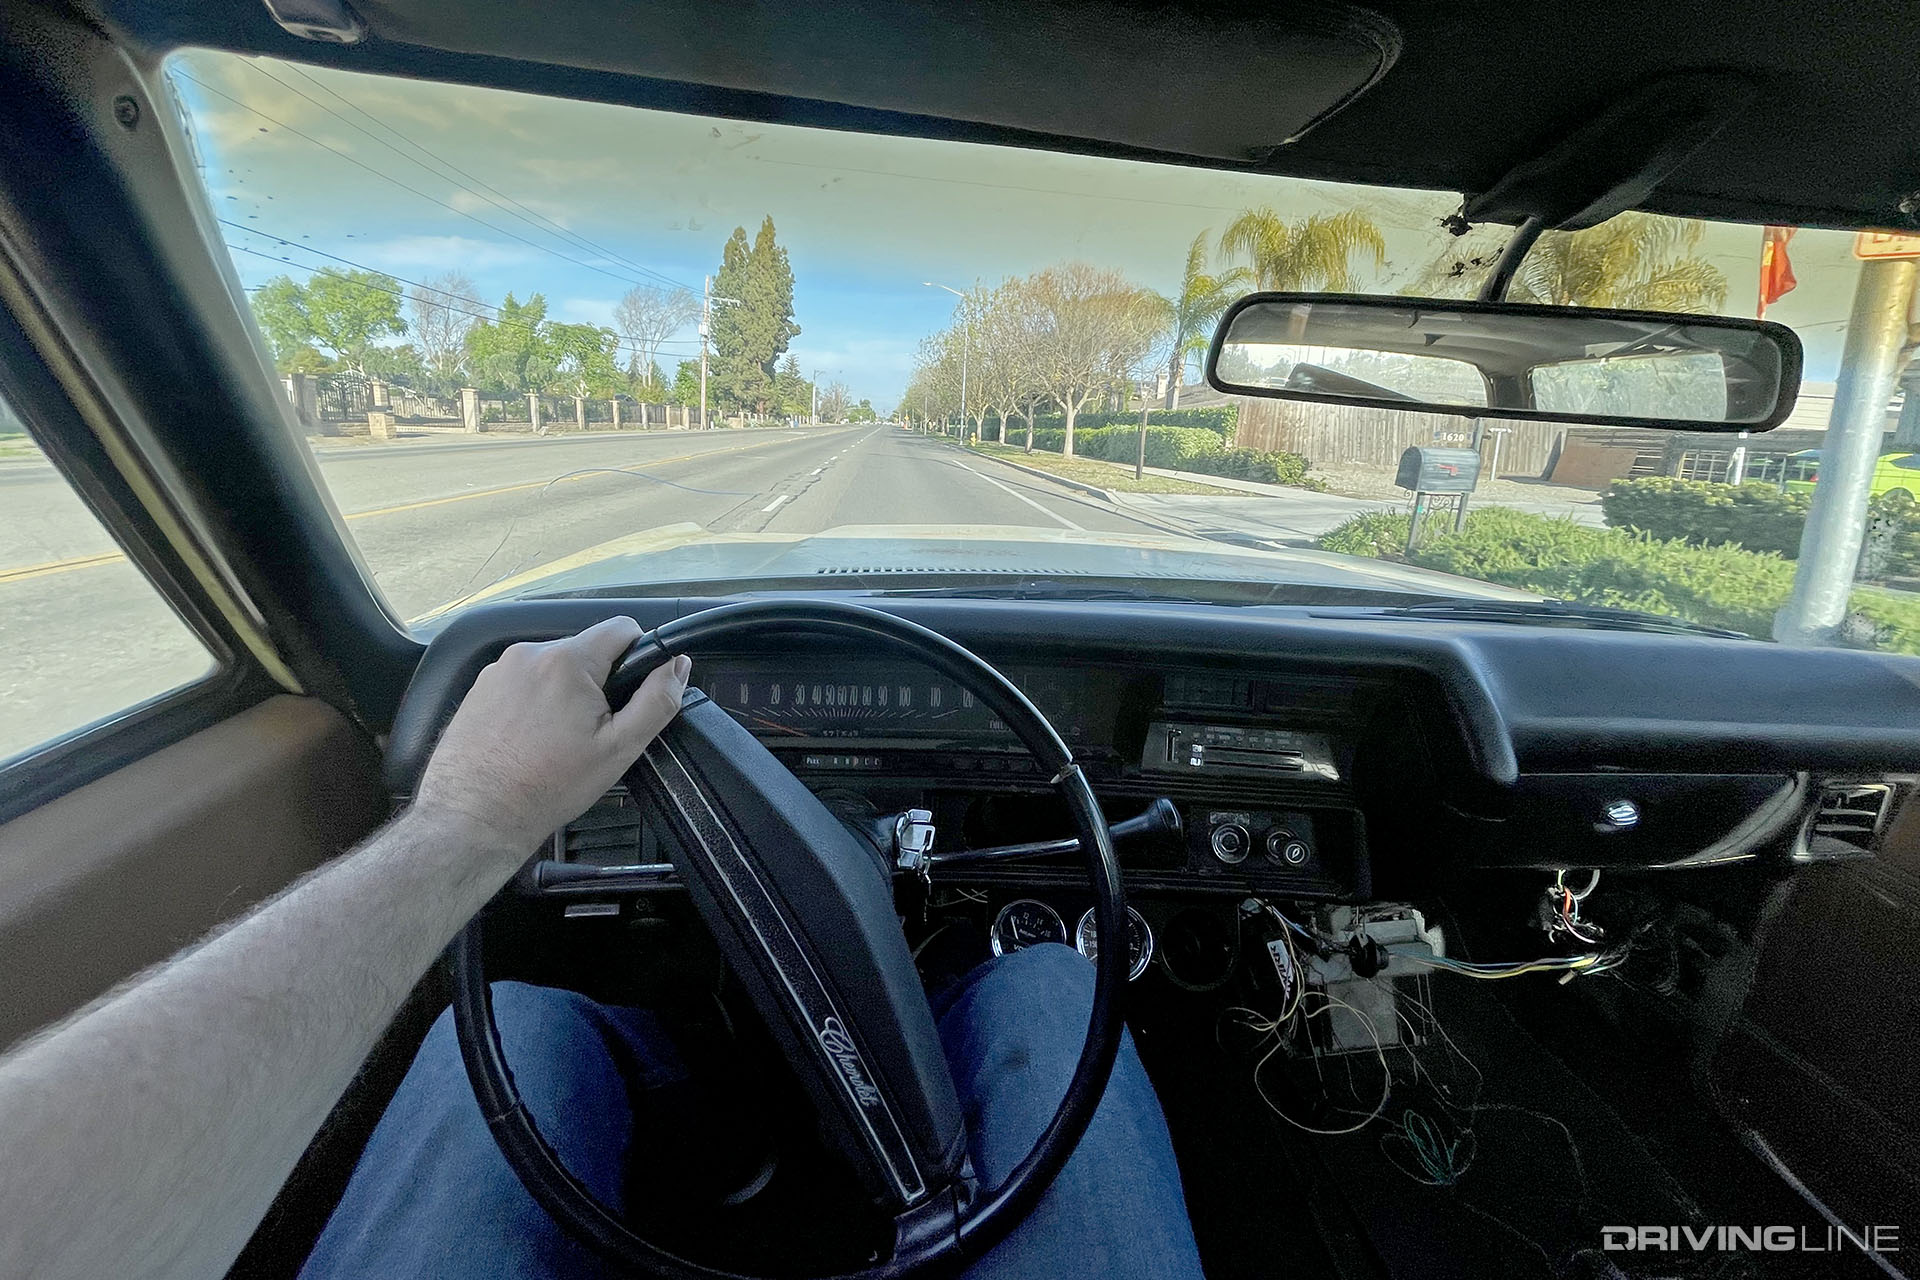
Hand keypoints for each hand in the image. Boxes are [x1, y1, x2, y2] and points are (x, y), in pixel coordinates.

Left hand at [413, 617, 690, 854]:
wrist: (475, 815)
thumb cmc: (548, 786)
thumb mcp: (619, 748)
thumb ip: (656, 700)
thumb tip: (677, 664)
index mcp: (568, 660)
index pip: (622, 627)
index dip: (639, 656)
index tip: (631, 694)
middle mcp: (529, 653)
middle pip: (585, 650)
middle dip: (598, 681)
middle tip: (592, 731)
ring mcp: (499, 669)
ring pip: (553, 666)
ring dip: (564, 692)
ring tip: (556, 740)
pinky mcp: (480, 688)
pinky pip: (523, 681)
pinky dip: (534, 702)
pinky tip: (529, 740)